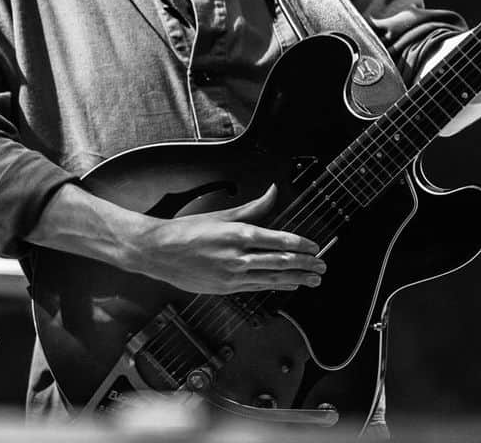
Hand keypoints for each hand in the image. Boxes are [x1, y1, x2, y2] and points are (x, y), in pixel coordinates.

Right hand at [132, 184, 325, 294]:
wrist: (158, 252)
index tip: (315, 247)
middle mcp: (238, 257)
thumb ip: (253, 207)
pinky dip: (276, 287)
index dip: (301, 245)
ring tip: (313, 280)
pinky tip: (289, 286)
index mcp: (239, 234)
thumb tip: (273, 191)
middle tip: (322, 266)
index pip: (280, 241)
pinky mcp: (225, 289)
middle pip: (281, 262)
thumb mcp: (223, 215)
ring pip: (272, 279)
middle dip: (305, 265)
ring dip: (296, 279)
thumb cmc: (188, 231)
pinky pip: (257, 287)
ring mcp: (232, 276)